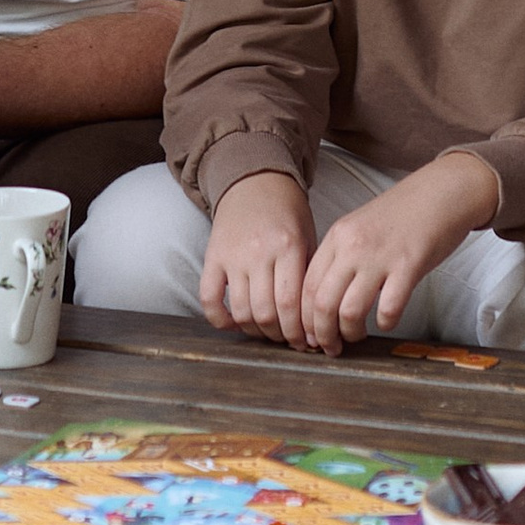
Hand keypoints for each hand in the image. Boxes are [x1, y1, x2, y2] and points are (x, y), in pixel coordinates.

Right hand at [201, 173, 316, 349]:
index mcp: (288, 246)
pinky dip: (220, 320)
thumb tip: (315, 321)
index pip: (291, 304)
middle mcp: (258, 252)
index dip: (299, 332)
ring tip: (268, 332)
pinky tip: (235, 324)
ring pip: (241, 312)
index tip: (307, 343)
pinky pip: (209, 299)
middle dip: (280, 336)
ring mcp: (232, 256)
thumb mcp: (309, 237)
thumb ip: (310, 276)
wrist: (256, 181)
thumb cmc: (288, 212)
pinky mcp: (212, 257)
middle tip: (289, 340)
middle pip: (266, 313)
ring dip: (256, 332)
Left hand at [297, 154, 499, 355]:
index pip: (306, 286)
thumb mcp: (359, 228)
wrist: (441, 193)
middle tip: (331, 347)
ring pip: (349, 311)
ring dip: (350, 333)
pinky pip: (388, 308)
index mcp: (337, 237)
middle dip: (322, 334)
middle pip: (321, 303)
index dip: (304, 319)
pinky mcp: (409, 266)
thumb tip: (323, 301)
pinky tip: (387, 320)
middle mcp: (353, 246)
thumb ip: (340, 257)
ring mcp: (380, 256)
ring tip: (357, 336)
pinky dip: (385, 323)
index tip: (310, 335)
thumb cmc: (402, 215)